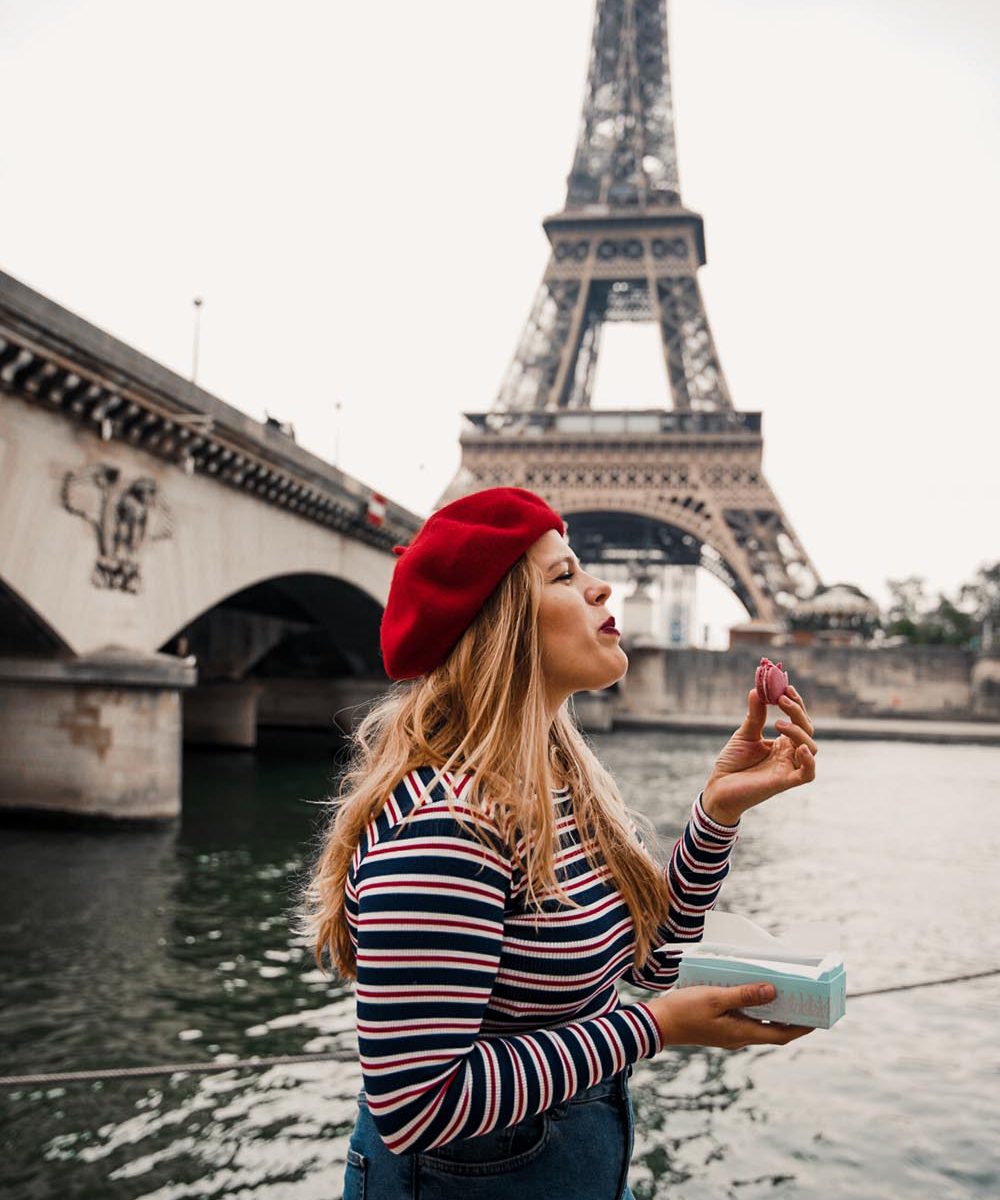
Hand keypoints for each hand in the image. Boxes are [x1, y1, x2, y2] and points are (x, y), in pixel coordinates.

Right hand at [646, 983, 813, 1049]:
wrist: (658, 1022)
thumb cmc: (685, 1010)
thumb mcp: (716, 999)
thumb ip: (744, 995)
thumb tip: (774, 991)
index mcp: (742, 1033)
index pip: (781, 1035)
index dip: (801, 1028)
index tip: (817, 1018)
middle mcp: (740, 1037)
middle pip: (773, 1030)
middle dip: (791, 1018)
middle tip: (805, 999)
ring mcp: (730, 1033)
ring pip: (760, 1024)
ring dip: (773, 1011)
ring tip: (785, 992)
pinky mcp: (721, 1026)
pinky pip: (746, 1018)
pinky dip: (756, 1008)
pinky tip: (753, 992)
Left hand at [702, 683, 816, 824]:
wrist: (718, 788)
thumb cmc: (732, 763)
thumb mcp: (745, 734)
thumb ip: (755, 715)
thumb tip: (757, 689)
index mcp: (782, 742)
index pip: (798, 719)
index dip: (796, 703)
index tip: (786, 687)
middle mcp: (789, 754)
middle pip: (807, 730)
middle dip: (797, 711)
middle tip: (780, 698)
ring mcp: (788, 768)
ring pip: (811, 747)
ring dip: (799, 731)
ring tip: (777, 723)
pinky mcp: (784, 782)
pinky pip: (808, 774)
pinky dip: (809, 761)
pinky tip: (800, 748)